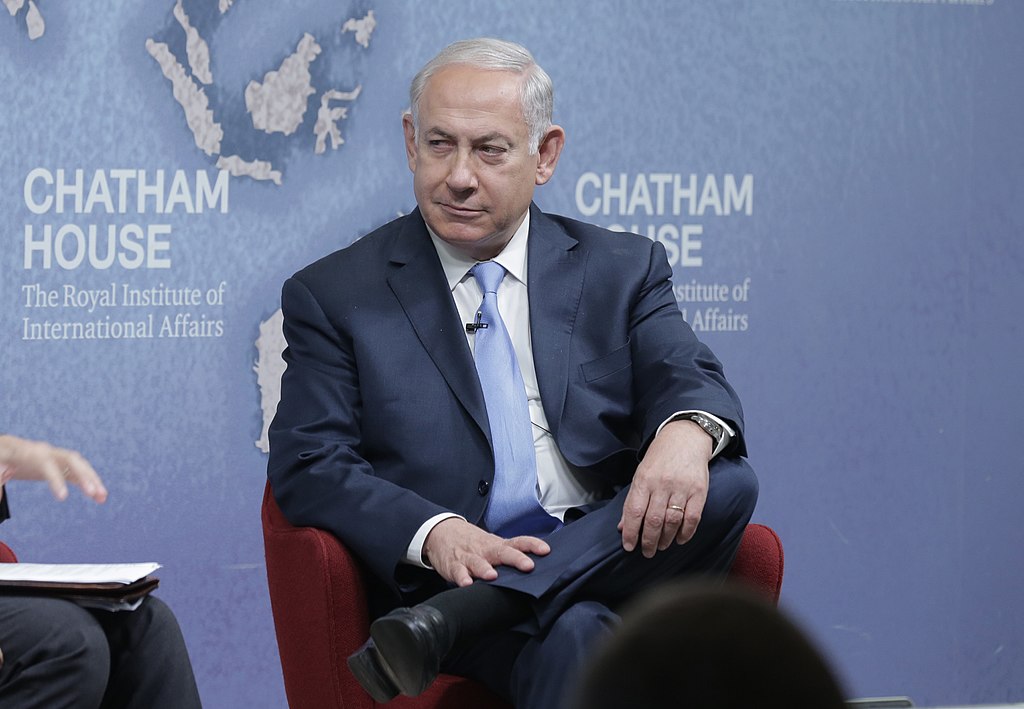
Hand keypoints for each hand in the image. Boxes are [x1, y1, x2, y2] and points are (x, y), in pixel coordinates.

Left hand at [0, 435, 107, 503]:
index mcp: (30, 452)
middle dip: (84, 475)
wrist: (7, 449)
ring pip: (80, 465)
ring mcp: (57, 457)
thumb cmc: (2, 458)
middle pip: (71, 460)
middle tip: (94, 492)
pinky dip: (90, 483)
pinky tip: (99, 497)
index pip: (47, 464)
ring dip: (93, 480)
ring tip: (103, 497)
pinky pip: (79, 473)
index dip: (56, 480)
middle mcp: (48, 452)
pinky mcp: (61, 465)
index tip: (63, 498)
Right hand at [423, 517, 549, 586]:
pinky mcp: (453, 566)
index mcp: (497, 545)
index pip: (518, 542)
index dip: (532, 545)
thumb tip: (535, 567)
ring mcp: (469, 557)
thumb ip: (510, 554)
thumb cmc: (473, 543)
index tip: (546, 551)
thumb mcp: (492, 545)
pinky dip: (461, 578)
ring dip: (485, 569)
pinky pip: (457, 572)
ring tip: (492, 576)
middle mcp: (485, 550)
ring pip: (477, 562)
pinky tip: (466, 583)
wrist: (442, 532)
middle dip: (515, 559)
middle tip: (527, 566)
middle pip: (502, 552)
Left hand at [618, 419, 710, 557]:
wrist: (685, 438)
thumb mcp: (640, 474)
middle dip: (648, 541)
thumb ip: (633, 501)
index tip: (629, 546)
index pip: (634, 511)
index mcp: (644, 480)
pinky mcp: (699, 491)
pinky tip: (679, 540)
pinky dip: (686, 533)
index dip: (631, 532)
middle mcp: (662, 484)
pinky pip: (693, 518)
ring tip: (661, 546)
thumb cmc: (659, 459)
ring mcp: (681, 488)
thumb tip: (623, 527)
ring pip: (672, 521)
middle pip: (653, 520)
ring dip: (665, 539)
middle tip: (647, 552)